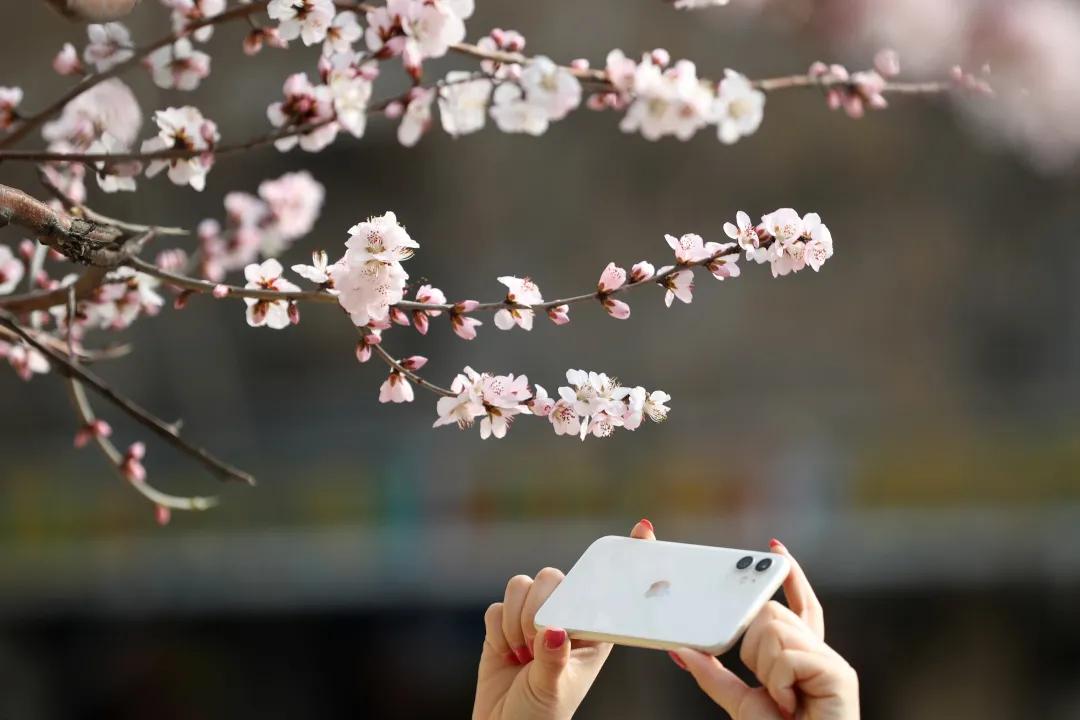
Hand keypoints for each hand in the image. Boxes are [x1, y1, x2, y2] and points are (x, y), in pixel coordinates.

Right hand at [471, 519, 656, 719]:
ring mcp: (533, 618)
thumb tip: (554, 630)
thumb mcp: (554, 690)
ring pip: (521, 586)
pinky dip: (497, 631)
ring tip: (522, 654)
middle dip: (538, 610)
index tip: (644, 529)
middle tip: (537, 644)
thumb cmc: (541, 717)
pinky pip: (496, 608)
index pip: (612, 590)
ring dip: (515, 622)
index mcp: (592, 632)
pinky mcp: (503, 624)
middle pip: (553, 578)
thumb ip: (554, 659)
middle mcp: (565, 618)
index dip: (627, 559)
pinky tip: (506, 654)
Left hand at [669, 539, 858, 719]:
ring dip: (765, 669)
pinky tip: (791, 703)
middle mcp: (818, 651)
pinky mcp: (839, 673)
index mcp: (799, 654)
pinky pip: (789, 656)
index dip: (789, 574)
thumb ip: (712, 673)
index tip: (774, 548)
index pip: (797, 604)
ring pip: (776, 630)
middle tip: (768, 685)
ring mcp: (831, 661)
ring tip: (782, 698)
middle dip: (754, 647)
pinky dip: (779, 683)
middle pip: (772, 613)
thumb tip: (682, 649)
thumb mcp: (738, 701)